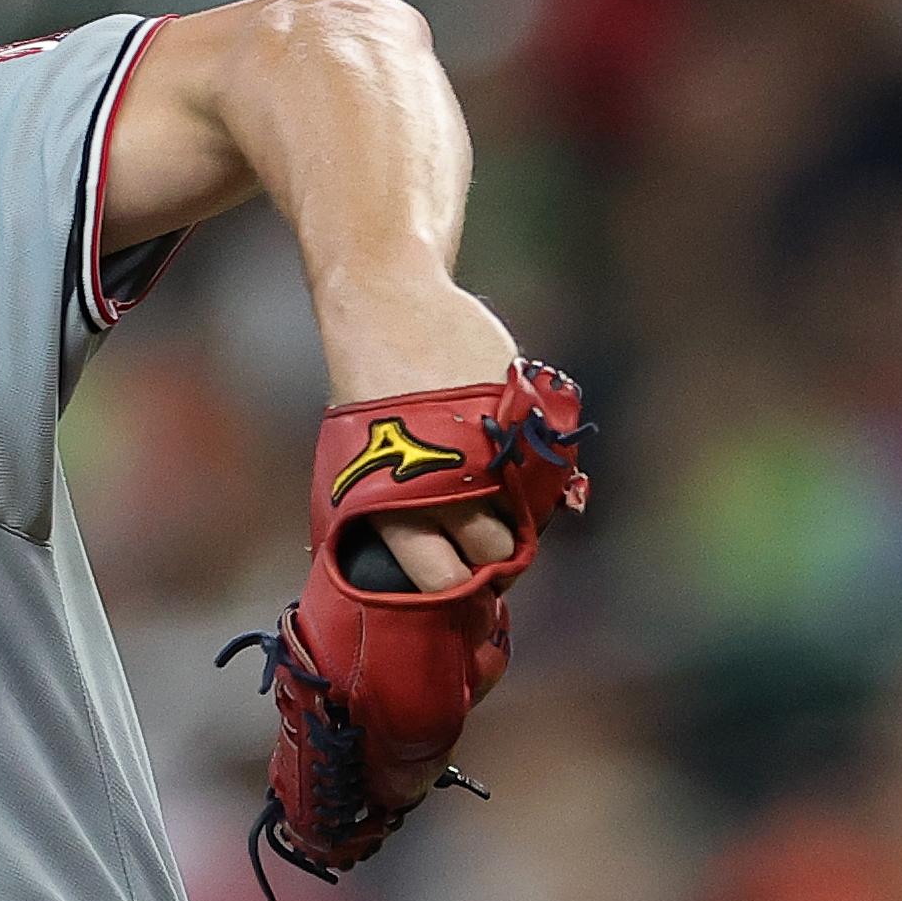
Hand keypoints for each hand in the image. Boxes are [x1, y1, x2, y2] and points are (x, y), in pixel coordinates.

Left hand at [325, 280, 519, 590]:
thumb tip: (426, 573)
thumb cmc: (369, 398)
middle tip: (494, 549)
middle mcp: (439, 479)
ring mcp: (485, 446)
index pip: (439, 579)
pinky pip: (547, 468)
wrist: (388, 309)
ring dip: (523, 518)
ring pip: (527, 515)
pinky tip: (519, 463)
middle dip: (499, 559)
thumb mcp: (354, 464)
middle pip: (495, 553)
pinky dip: (540, 474)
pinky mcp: (520, 412)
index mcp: (388, 503)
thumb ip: (386, 517)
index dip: (458, 591)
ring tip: (505, 505)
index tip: (466, 589)